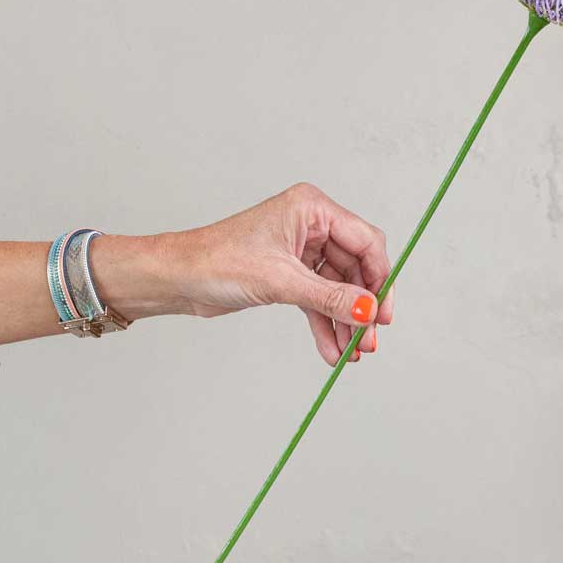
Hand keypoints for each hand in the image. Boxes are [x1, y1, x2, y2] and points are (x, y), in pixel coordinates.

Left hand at [165, 183, 393, 364]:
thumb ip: (330, 297)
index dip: (379, 278)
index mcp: (312, 209)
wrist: (179, 278)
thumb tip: (369, 312)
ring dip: (345, 322)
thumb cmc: (218, 261)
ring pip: (337, 289)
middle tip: (369, 342)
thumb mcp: (281, 281)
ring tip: (351, 353)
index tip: (382, 314)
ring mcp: (300, 250)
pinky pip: (318, 300)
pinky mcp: (289, 274)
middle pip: (355, 269)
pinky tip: (332, 350)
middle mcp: (310, 226)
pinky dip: (325, 324)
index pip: (365, 241)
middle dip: (361, 308)